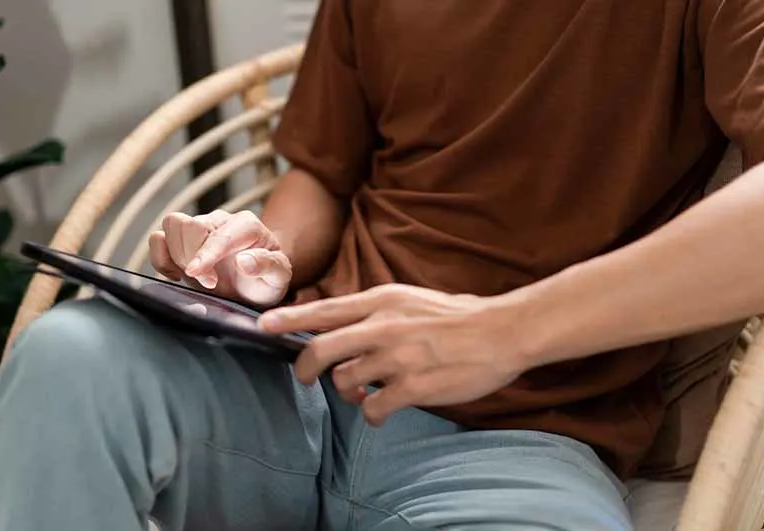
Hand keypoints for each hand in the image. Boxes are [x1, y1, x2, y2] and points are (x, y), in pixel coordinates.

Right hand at [148, 210, 291, 306]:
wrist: (254, 285)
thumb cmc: (267, 278)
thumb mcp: (279, 277)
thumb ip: (268, 266)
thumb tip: (245, 261)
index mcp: (247, 225)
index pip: (221, 234)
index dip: (207, 254)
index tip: (199, 274)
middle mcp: (221, 221)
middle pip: (192, 225)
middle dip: (194, 257)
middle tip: (210, 283)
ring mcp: (199, 228)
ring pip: (173, 225)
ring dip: (177, 255)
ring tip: (194, 277)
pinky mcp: (181, 241)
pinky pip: (158, 238)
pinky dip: (160, 257)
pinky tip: (176, 275)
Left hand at [259, 284, 529, 425]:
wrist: (500, 332)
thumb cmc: (455, 316)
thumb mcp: (408, 299)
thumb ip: (373, 311)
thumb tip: (339, 326)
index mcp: (381, 301)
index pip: (324, 311)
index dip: (289, 320)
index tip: (262, 325)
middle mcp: (383, 327)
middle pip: (321, 350)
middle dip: (305, 368)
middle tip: (305, 378)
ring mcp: (397, 358)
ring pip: (346, 382)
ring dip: (348, 391)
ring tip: (365, 391)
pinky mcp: (413, 387)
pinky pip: (372, 408)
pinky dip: (371, 414)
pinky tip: (383, 410)